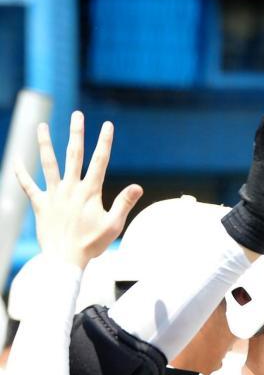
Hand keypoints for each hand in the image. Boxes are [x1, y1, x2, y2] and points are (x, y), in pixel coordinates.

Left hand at [15, 112, 141, 268]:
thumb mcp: (114, 225)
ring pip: (48, 163)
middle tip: (78, 115)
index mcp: (89, 192)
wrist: (64, 259)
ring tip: (41, 125)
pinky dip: (20, 172)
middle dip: (77, 133)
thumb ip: (124, 203)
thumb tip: (138, 186)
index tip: (108, 125)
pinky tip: (15, 160)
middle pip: (74, 155)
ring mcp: (53, 194)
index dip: (104, 142)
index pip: (100, 161)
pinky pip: (27, 185)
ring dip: (45, 143)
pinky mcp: (40, 204)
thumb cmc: (91, 244)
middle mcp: (70, 188)